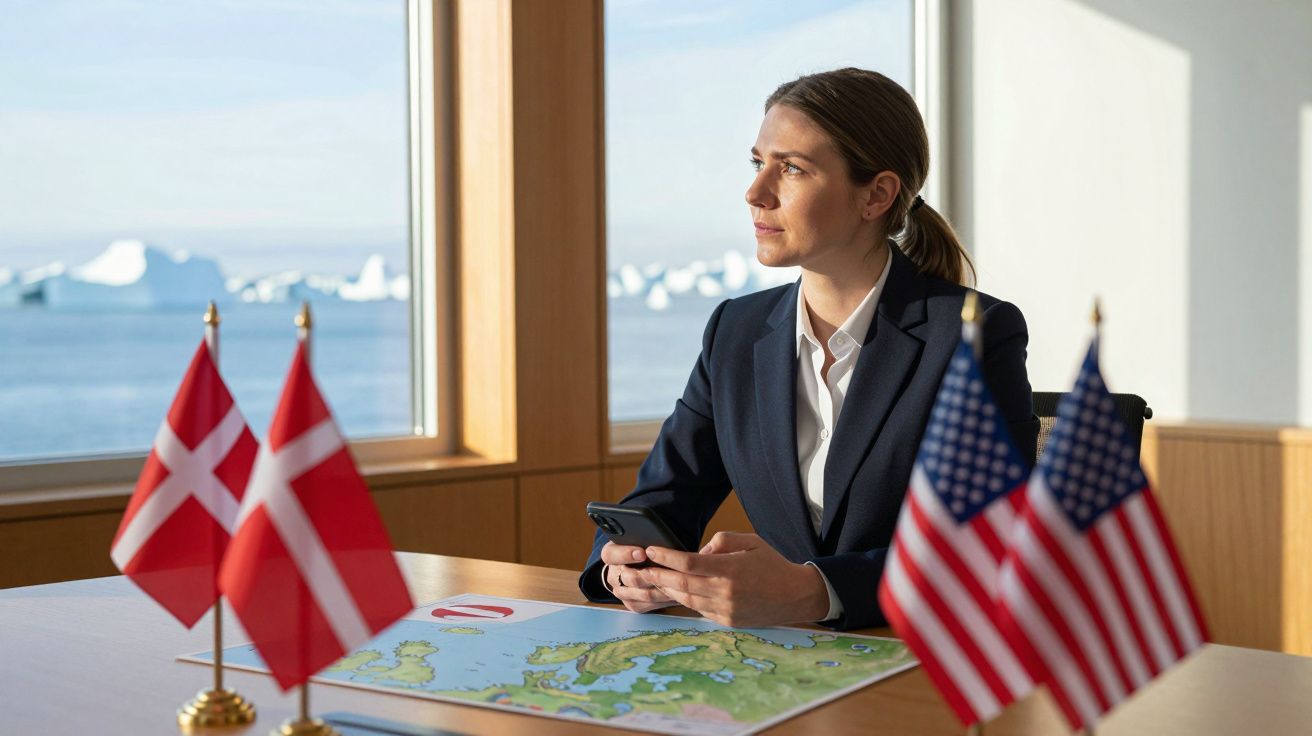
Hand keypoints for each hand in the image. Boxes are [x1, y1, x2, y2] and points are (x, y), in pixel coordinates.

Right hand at [599, 541, 677, 613]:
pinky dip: (659, 599)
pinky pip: (645, 604)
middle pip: (627, 578)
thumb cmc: (644, 547)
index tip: (642, 553)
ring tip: (674, 582)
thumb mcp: (641, 539)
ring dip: (657, 588)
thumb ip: (645, 539)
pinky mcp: (631, 603)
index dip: (626, 554)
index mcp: (611, 554)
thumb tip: (656, 540)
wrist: (642, 564)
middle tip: (662, 571)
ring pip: (638, 593)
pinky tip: (672, 593)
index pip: (610, 554)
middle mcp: (613, 574)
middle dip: (647, 574)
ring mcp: (621, 591)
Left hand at [636, 532, 830, 627]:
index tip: (652, 549)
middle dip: (658, 575)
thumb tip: (698, 551)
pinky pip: (699, 610)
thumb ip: (722, 541)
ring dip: (667, 589)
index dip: (667, 556)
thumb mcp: (750, 542)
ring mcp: (725, 610)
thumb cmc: (772, 564)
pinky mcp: (726, 622)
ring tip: (652, 578)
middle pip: (682, 584)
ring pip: (687, 599)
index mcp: (731, 570)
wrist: (795, 596)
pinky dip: (685, 599)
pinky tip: (674, 591)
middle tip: (641, 567)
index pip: (689, 563)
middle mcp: (726, 592)